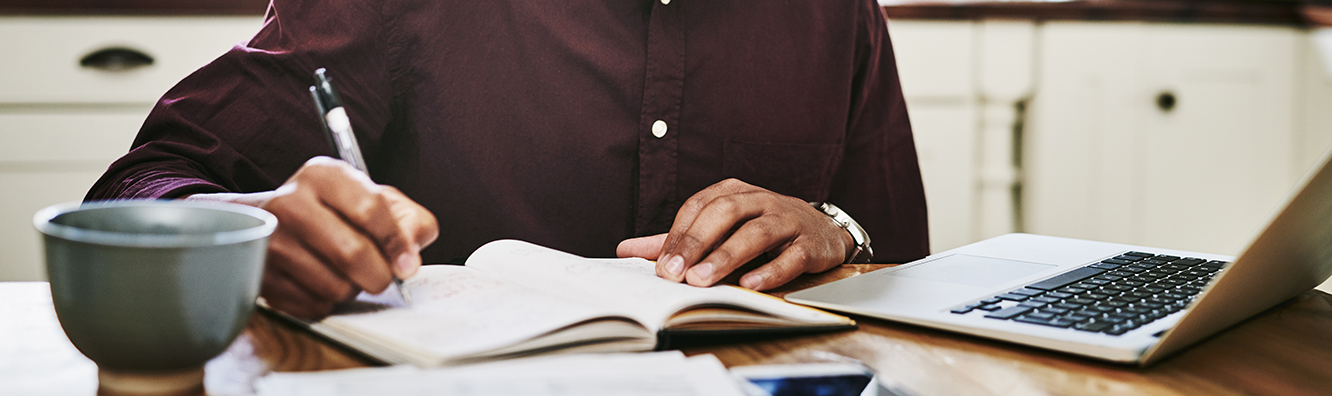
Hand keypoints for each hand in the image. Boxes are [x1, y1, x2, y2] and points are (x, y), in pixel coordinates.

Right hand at [188, 157, 438, 318]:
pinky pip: (313, 305)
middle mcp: (290, 203)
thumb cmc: (338, 212)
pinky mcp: (261, 275)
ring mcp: (270, 241)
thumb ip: (410, 222)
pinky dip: (330, 302)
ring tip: (348, 274)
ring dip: (353, 289)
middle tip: (382, 276)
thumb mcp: (380, 200)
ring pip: (333, 286)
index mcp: (324, 175)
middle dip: (379, 274)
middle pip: (352, 253)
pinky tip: (325, 282)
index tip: (408, 263)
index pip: (370, 210)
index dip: (397, 242)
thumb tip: (409, 260)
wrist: (277, 221)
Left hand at [616, 178, 851, 289]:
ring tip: (704, 279)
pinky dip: (770, 270)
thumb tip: (626, 249)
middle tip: (676, 273)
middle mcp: (761, 200)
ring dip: (728, 256)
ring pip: (757, 233)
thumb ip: (678, 239)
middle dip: (697, 243)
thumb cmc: (763, 228)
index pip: (700, 206)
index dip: (679, 235)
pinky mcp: (810, 244)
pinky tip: (750, 285)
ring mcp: (788, 220)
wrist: (822, 231)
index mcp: (735, 192)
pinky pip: (791, 256)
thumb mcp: (721, 228)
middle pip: (725, 213)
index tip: (662, 265)